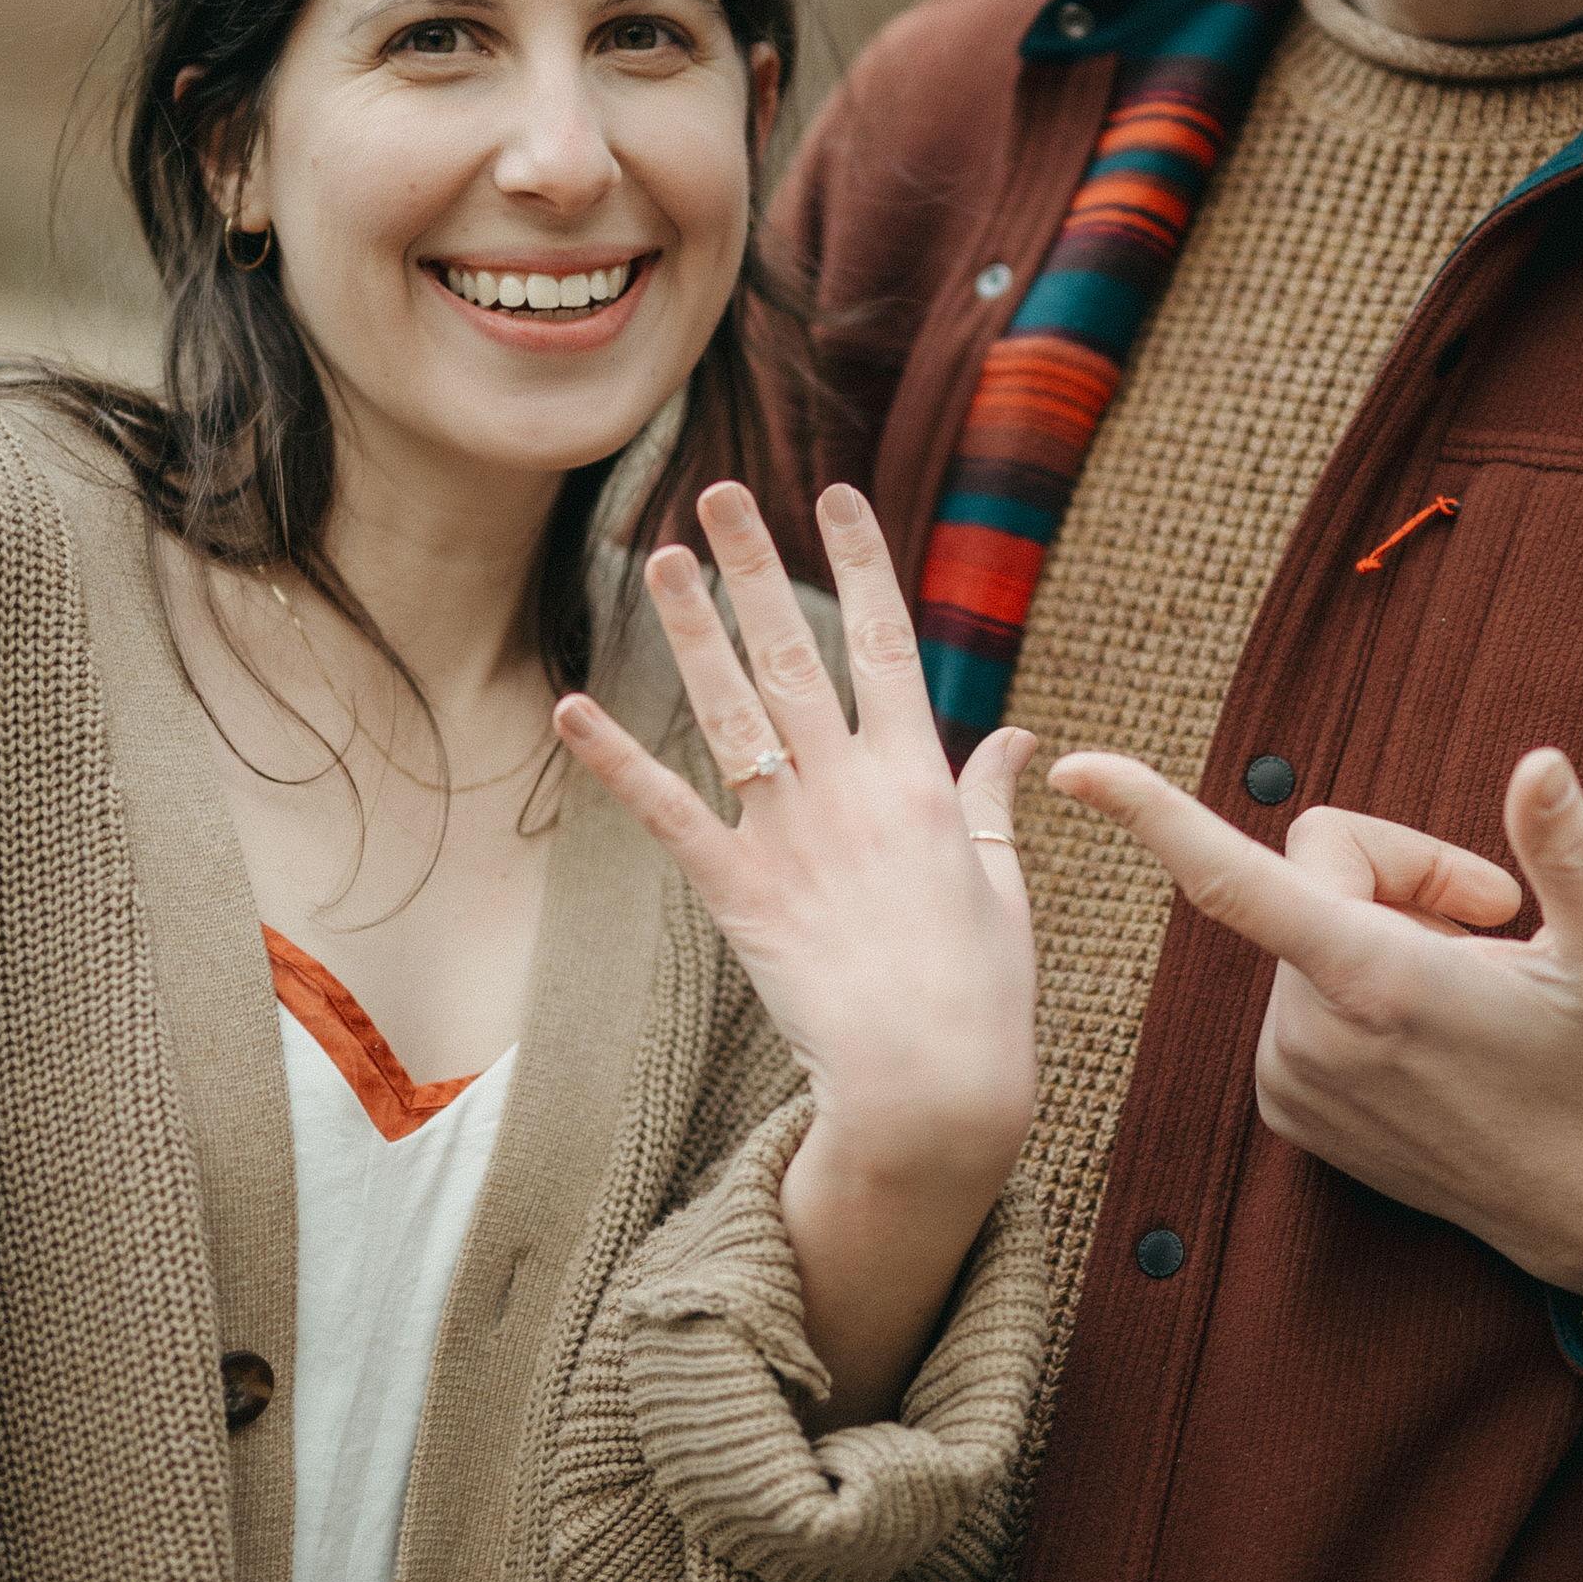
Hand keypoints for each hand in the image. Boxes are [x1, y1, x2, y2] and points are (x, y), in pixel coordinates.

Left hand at [553, 479, 1037, 1426]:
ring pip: (732, 709)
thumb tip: (1013, 735)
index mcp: (923, 780)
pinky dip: (616, 760)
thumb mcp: (1004, 886)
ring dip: (690, 629)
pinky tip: (570, 707)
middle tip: (718, 495)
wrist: (929, 1086)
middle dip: (756, 567)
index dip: (862, 562)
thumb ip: (993, 801)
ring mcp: (791, 836)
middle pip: (796, 652)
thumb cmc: (980, 994)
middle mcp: (852, 789)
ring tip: (658, 558)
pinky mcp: (738, 892)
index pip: (890, 642)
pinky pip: (668, 812)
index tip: (836, 495)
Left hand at [1045, 744, 1582, 1292]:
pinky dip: (1356, 993)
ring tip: (1466, 989)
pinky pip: (1300, 997)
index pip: (1236, 879)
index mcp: (1376, 978)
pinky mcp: (1288, 1109)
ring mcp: (1292, 1076)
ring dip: (1380, 936)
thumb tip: (1542, 760)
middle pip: (1315, 873)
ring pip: (1307, 934)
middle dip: (1398, 872)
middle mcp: (1312, 1030)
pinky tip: (1430, 1033)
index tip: (1079, 769)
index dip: (1153, 815)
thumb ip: (1566, 850)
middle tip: (1493, 916)